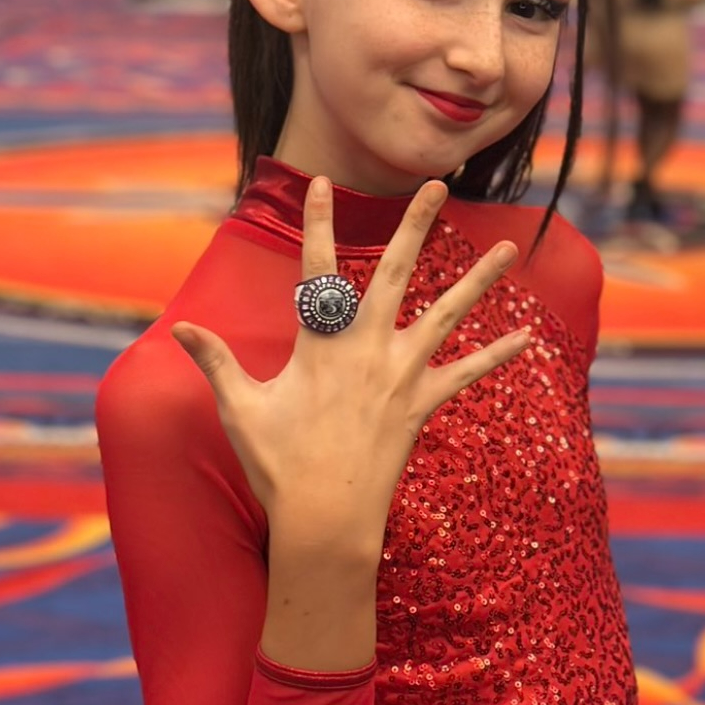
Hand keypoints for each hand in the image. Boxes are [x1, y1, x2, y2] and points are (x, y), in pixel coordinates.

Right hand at [172, 177, 528, 559]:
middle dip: (416, 224)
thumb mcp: (239, 409)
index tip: (320, 183)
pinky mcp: (422, 405)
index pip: (316, 268)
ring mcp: (400, 375)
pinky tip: (527, 336)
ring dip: (478, 278)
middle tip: (437, 184)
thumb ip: (213, 361)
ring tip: (506, 245)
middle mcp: (367, 348)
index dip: (316, 222)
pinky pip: (466, 374)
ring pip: (446, 313)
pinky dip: (496, 355)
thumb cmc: (277, 466)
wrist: (325, 521)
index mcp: (321, 343)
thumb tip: (177, 330)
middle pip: (396, 271)